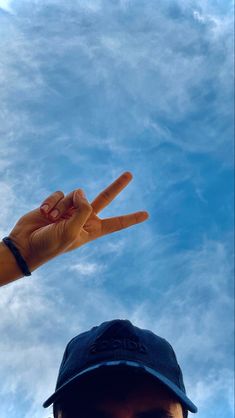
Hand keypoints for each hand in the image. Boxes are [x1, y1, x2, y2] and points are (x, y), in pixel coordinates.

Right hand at [7, 172, 148, 271]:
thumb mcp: (72, 232)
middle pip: (105, 198)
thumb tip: (82, 192)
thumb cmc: (50, 244)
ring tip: (53, 219)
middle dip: (117, 186)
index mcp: (92, 230)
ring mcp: (70, 210)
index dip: (131, 218)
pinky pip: (60, 193)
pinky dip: (52, 202)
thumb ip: (83, 209)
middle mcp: (84, 218)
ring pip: (75, 194)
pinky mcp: (56, 203)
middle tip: (130, 174)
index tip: (146, 214)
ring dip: (63, 205)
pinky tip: (44, 213)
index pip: (116, 223)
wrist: (25, 245)